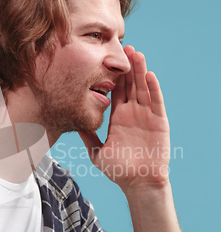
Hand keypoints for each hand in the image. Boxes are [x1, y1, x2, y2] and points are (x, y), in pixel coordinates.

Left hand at [79, 46, 169, 193]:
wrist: (137, 184)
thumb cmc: (118, 170)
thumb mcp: (96, 152)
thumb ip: (87, 136)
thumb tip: (72, 124)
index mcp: (118, 118)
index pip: (116, 91)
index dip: (113, 75)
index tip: (106, 59)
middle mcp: (132, 114)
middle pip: (130, 85)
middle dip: (127, 67)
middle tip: (123, 47)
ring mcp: (146, 116)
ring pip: (143, 89)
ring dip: (141, 72)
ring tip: (137, 54)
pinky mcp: (159, 122)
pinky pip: (156, 103)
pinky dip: (153, 89)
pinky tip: (149, 75)